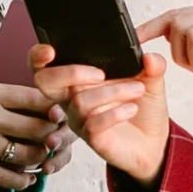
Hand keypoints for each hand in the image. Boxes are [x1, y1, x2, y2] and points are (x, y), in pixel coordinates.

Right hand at [0, 47, 64, 189]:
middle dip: (52, 132)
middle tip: (58, 135)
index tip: (60, 110)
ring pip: (25, 154)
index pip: (33, 97)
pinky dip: (21, 180)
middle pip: (36, 127)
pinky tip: (28, 177)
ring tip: (44, 155)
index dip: (53, 105)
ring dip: (40, 156)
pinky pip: (4, 177)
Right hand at [32, 45, 169, 187]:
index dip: (39, 56)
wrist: (154, 141)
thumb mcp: (151, 80)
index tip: (51, 50)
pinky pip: (93, 123)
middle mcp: (72, 98)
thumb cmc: (143, 106)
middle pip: (45, 81)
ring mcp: (79, 119)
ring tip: (138, 89)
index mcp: (78, 78)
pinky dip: (115, 113)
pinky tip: (132, 108)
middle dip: (69, 72)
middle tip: (101, 73)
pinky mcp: (92, 138)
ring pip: (80, 101)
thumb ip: (152, 65)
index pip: (45, 65)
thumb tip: (150, 57)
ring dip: (112, 91)